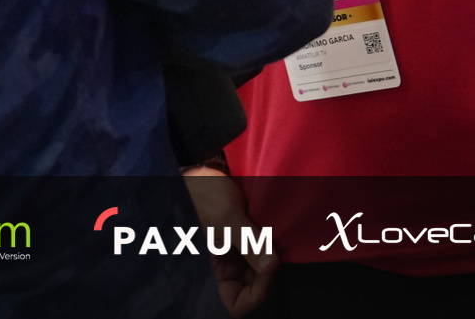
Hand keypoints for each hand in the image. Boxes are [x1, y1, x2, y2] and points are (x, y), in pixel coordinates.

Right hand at [183, 170, 275, 315]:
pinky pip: (258, 254)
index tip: (269, 268)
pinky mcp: (240, 243)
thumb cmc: (201, 193)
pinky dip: (267, 246)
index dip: (257, 293)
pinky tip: (270, 232)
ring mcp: (231, 257)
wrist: (199, 169)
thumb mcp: (227, 217)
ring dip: (268, 258)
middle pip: (251, 289)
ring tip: (271, 238)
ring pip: (258, 271)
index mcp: (209, 273)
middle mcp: (221, 270)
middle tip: (275, 251)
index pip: (237, 305)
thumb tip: (272, 265)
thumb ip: (250, 243)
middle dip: (267, 274)